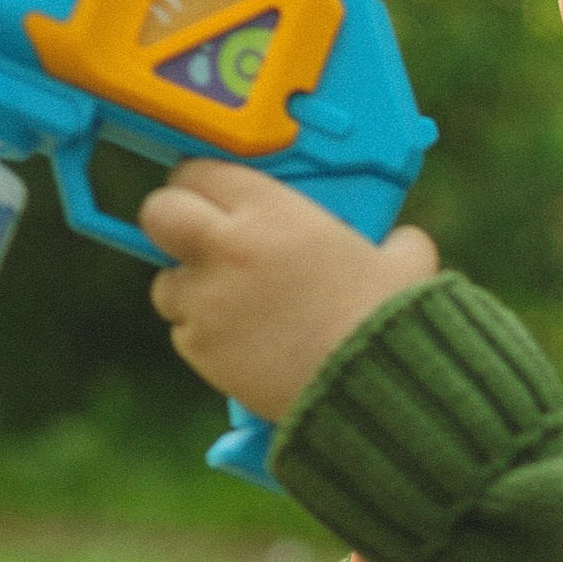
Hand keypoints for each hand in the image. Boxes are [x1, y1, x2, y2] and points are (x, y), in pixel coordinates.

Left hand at [142, 163, 438, 420]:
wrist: (372, 389)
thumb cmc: (388, 319)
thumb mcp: (403, 261)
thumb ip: (393, 240)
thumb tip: (402, 241)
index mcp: (271, 212)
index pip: (200, 172)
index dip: (205, 183)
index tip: (217, 195)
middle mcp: (228, 249)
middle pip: (159, 213)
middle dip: (173, 220)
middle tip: (197, 234)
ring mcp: (207, 301)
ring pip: (166, 282)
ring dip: (190, 288)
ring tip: (232, 302)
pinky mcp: (200, 349)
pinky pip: (185, 333)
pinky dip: (206, 335)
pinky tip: (245, 342)